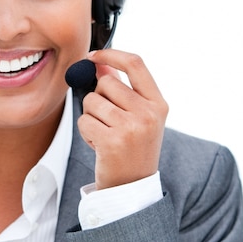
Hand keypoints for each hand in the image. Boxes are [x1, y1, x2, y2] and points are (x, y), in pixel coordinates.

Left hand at [78, 49, 168, 189]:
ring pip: (91, 101)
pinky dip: (86, 132)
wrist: (132, 187)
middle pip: (106, 83)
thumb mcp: (136, 116)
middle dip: (97, 97)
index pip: (135, 64)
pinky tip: (99, 145)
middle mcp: (149, 113)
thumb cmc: (131, 148)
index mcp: (158, 104)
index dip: (111, 54)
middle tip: (106, 120)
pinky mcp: (112, 142)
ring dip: (91, 117)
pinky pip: (84, 121)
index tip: (92, 56)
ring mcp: (131, 128)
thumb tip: (99, 62)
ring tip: (105, 134)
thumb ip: (121, 88)